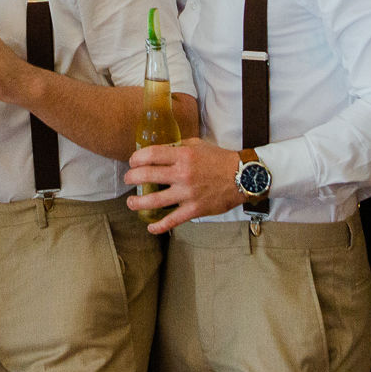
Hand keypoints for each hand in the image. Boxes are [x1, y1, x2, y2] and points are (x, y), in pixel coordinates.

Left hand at [124, 138, 243, 234]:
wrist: (242, 177)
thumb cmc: (220, 159)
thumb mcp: (197, 145)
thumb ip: (177, 147)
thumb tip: (159, 151)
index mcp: (183, 155)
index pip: (151, 155)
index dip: (136, 158)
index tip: (132, 162)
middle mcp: (182, 174)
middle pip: (147, 175)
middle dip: (132, 178)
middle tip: (128, 179)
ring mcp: (187, 193)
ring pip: (155, 200)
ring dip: (138, 203)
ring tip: (131, 203)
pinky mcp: (194, 209)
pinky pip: (172, 220)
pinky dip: (159, 226)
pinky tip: (150, 227)